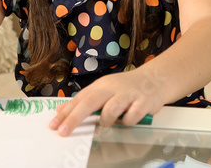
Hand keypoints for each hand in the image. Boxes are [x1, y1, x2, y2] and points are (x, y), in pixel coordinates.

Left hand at [49, 69, 163, 136]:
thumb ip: (83, 100)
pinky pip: (132, 117)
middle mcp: (114, 88)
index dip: (66, 113)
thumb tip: (60, 111)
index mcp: (102, 85)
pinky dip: (128, 121)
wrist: (157, 78)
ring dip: (107, 120)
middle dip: (75, 118)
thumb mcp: (104, 90)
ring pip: (111, 110)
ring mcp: (129, 94)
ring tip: (110, 121)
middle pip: (90, 102)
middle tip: (63, 132)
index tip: (53, 126)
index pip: (80, 99)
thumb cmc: (127, 88)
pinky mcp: (144, 101)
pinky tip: (130, 118)